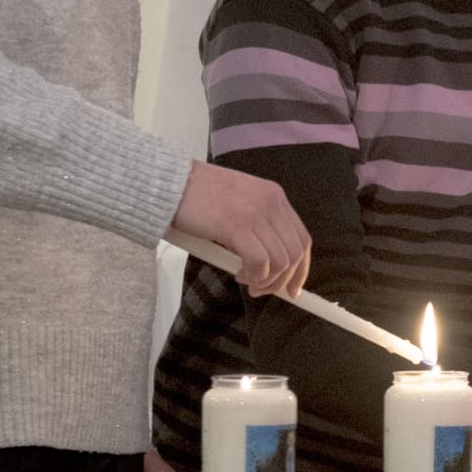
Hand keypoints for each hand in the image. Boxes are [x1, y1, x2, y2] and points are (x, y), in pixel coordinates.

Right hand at [171, 161, 310, 298]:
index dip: (300, 268)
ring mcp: (255, 213)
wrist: (169, 182)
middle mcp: (271, 202)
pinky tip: (238, 274)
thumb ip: (258, 228)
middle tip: (259, 289)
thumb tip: (271, 266)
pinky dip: (254, 275)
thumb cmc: (198, 197)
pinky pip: (260, 261)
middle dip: (281, 280)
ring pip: (280, 261)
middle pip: (295, 253)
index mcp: (275, 196)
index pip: (302, 239)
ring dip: (265, 280)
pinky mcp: (236, 225)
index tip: (292, 289)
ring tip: (245, 280)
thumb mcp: (239, 205)